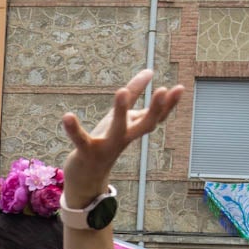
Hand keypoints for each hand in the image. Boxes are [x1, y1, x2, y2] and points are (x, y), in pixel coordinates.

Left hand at [60, 69, 185, 202]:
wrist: (87, 177)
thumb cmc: (105, 141)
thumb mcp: (120, 116)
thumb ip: (134, 93)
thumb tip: (150, 70)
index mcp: (133, 129)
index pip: (155, 117)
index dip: (169, 105)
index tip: (181, 88)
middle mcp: (124, 139)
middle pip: (144, 126)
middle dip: (155, 109)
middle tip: (163, 89)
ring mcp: (107, 147)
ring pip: (117, 131)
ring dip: (120, 112)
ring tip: (120, 91)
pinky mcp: (87, 153)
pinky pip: (81, 140)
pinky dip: (74, 129)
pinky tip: (67, 116)